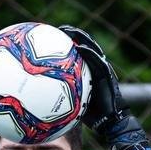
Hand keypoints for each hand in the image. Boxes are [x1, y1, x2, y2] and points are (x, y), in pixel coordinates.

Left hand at [59, 25, 150, 149]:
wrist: (110, 121)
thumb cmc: (92, 117)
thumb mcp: (72, 106)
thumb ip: (60, 99)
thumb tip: (39, 104)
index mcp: (86, 72)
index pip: (74, 54)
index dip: (64, 44)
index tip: (50, 37)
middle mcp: (93, 67)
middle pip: (82, 46)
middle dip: (71, 35)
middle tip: (57, 28)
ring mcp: (101, 69)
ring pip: (90, 48)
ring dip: (80, 38)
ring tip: (68, 30)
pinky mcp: (106, 73)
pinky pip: (97, 60)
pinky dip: (89, 53)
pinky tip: (80, 47)